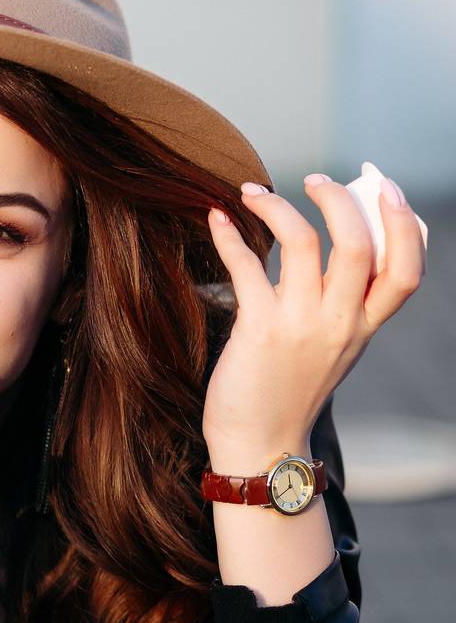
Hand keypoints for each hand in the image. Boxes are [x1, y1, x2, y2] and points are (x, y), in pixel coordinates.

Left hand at [204, 173, 425, 461]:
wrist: (260, 444)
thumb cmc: (290, 390)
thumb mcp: (334, 347)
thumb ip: (344, 304)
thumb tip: (339, 247)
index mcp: (365, 326)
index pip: (407, 270)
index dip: (405, 223)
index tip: (385, 188)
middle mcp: (341, 322)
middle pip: (359, 243)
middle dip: (339, 198)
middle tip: (315, 178)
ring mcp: (302, 324)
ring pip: (304, 242)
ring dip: (277, 205)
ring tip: (254, 191)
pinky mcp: (259, 328)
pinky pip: (247, 265)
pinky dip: (229, 235)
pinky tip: (215, 218)